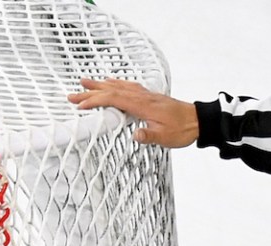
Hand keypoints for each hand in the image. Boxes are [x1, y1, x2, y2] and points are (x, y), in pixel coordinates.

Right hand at [70, 78, 198, 146]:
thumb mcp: (165, 138)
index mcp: (144, 106)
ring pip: (119, 86)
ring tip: (85, 82)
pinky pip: (128, 86)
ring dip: (100, 84)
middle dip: (91, 92)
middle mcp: (143, 97)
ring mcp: (146, 95)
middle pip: (112, 90)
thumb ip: (149, 136)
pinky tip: (111, 82)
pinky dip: (116, 82)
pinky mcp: (149, 96)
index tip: (80, 105)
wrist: (198, 120)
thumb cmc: (182, 129)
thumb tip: (135, 135)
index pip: (114, 100)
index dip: (96, 101)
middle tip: (72, 94)